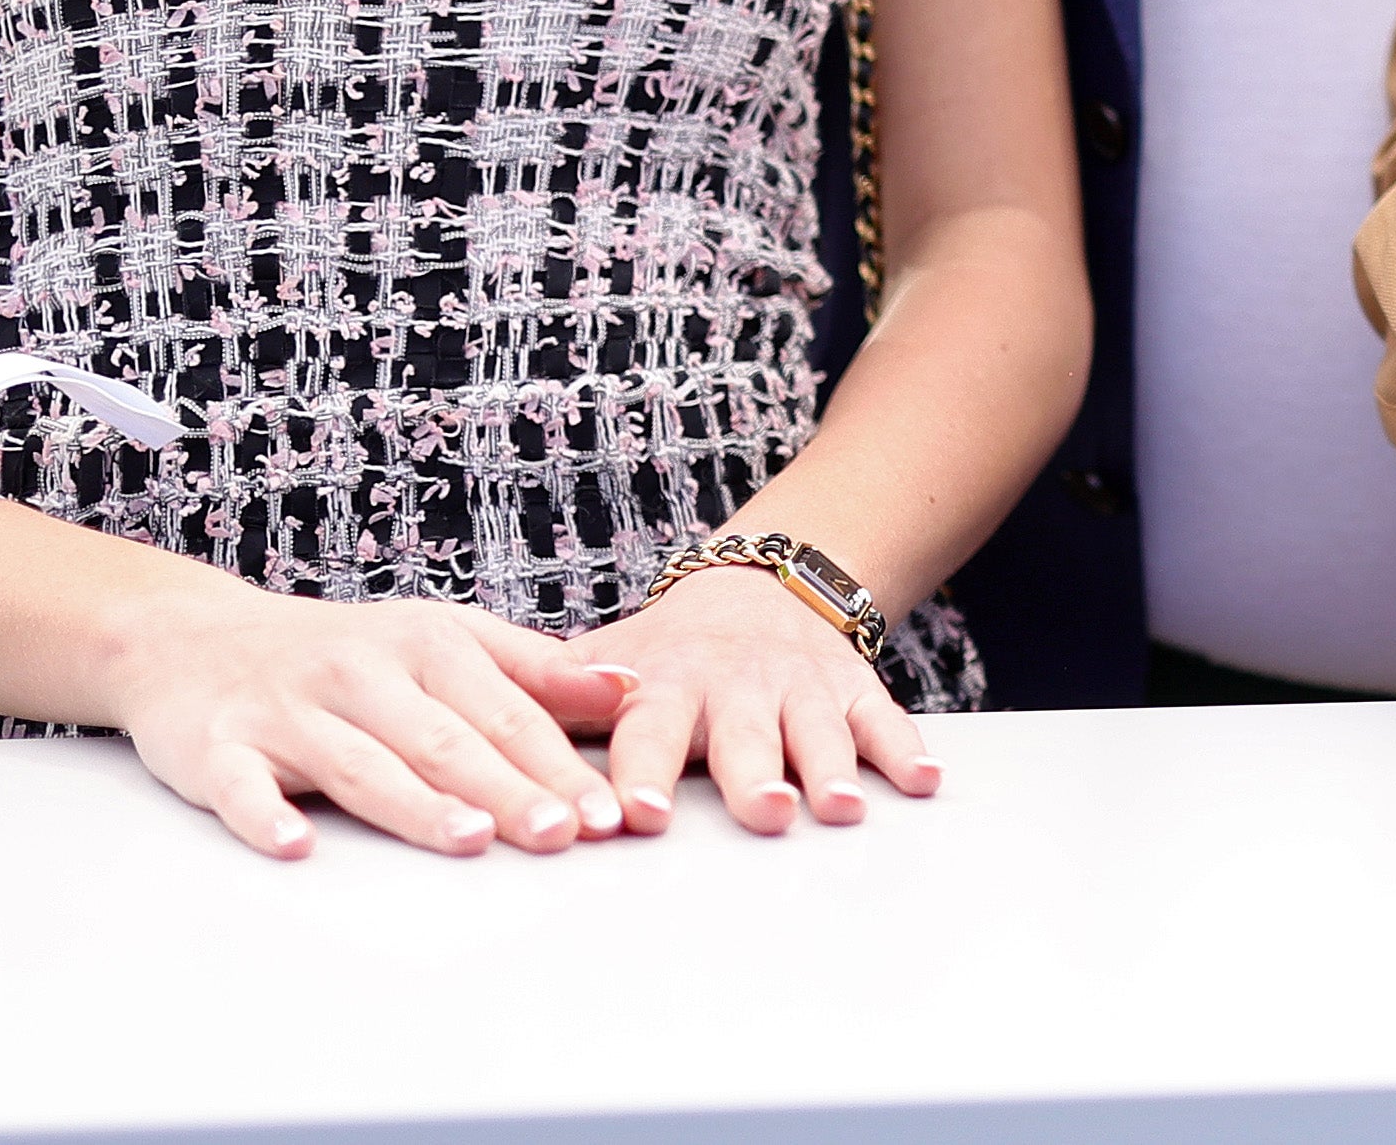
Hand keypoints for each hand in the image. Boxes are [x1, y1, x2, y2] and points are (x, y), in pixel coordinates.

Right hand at [102, 589, 631, 861]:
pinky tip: (296, 845)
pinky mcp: (218, 746)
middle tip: (562, 834)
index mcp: (425, 642)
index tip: (608, 814)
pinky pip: (242, 785)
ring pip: (360, 762)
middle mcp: (360, 670)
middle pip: (445, 739)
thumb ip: (532, 669)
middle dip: (509, 788)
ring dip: (415, 803)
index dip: (559, 763)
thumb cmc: (342, 653)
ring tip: (470, 839)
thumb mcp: (441, 639)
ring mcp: (287, 708)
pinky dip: (266, 815)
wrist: (192, 637)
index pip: (506, 711)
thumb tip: (627, 689)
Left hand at [565, 564, 936, 837]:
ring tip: (837, 805)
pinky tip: (924, 781)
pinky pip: (883, 716)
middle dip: (753, 773)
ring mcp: (798, 685)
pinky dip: (904, 748)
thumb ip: (555, 697)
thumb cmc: (670, 649)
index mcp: (666, 684)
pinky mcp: (850, 687)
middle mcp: (734, 685)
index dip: (638, 773)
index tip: (627, 814)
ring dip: (831, 766)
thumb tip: (471, 744)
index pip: (645, 731)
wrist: (763, 582)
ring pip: (817, 729)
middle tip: (761, 811)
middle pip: (744, 734)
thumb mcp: (611, 657)